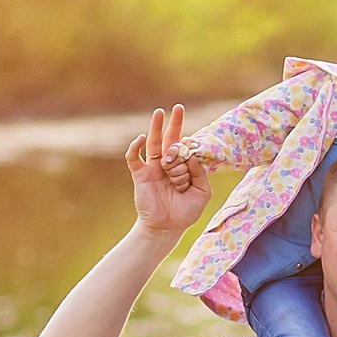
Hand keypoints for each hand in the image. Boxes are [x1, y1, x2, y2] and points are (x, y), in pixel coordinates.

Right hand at [127, 106, 209, 235]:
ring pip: (154, 144)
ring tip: (159, 112)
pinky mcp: (140, 175)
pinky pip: (135, 158)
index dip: (190, 151)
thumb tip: (192, 154)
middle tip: (179, 107)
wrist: (167, 228)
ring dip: (155, 128)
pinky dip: (135, 147)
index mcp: (183, 167)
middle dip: (175, 124)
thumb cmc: (185, 212)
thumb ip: (200, 173)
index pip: (187, 150)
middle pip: (170, 139)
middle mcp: (168, 164)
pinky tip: (140, 138)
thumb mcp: (202, 192)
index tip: (191, 159)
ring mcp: (153, 168)